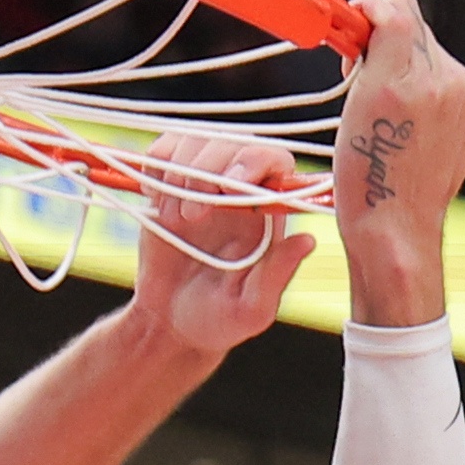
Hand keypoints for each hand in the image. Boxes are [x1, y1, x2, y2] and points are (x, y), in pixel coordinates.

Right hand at [129, 132, 316, 356]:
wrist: (168, 324)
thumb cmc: (217, 321)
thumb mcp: (250, 310)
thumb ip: (277, 276)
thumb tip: (308, 240)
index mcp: (267, 213)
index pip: (274, 162)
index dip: (254, 162)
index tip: (232, 188)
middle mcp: (238, 190)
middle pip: (232, 143)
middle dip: (209, 170)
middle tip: (193, 217)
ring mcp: (202, 183)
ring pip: (196, 141)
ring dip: (180, 173)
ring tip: (175, 220)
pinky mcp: (168, 183)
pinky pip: (163, 150)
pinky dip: (156, 167)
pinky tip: (157, 202)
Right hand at [330, 0, 464, 327]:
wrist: (396, 237)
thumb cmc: (370, 176)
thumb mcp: (365, 96)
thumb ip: (383, 32)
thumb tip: (380, 6)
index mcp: (430, 70)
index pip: (399, 7)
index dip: (365, 20)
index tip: (346, 51)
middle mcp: (455, 83)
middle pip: (411, 34)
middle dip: (380, 54)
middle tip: (357, 92)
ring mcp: (463, 110)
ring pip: (420, 65)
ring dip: (394, 79)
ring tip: (377, 121)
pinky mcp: (462, 134)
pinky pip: (432, 99)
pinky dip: (410, 107)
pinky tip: (396, 139)